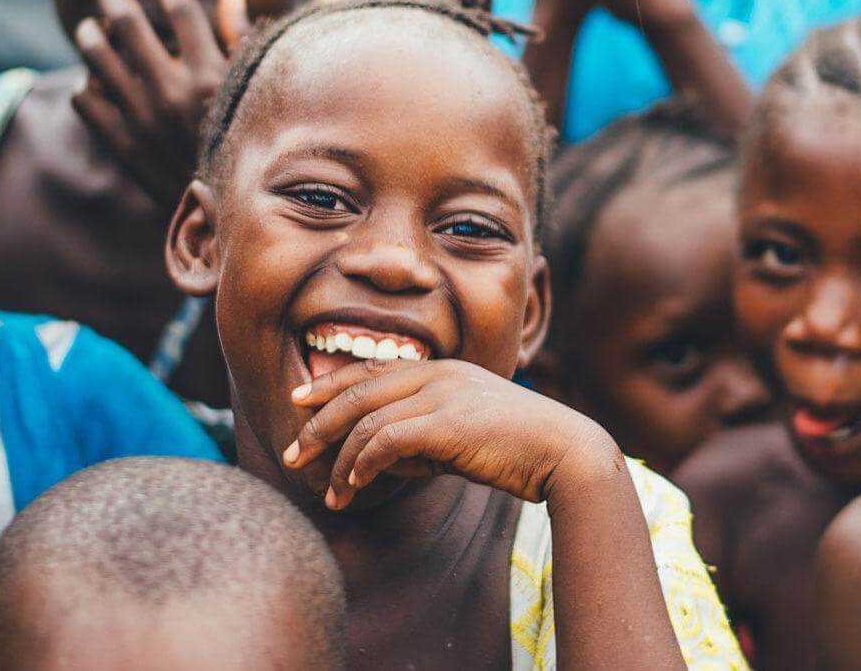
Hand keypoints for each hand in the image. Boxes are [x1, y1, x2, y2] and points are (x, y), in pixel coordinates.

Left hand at [72, 0, 251, 207]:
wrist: (228, 212)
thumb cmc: (247, 144)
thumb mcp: (252, 92)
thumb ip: (240, 39)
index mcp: (210, 74)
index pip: (179, 8)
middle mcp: (171, 92)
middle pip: (128, 22)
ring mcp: (141, 118)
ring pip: (96, 55)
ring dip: (91, 32)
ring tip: (93, 27)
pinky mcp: (121, 144)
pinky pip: (85, 99)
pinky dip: (86, 84)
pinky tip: (96, 80)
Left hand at [282, 358, 618, 509]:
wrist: (567, 453)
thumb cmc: (518, 450)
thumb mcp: (461, 438)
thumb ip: (421, 440)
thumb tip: (375, 459)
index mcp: (442, 369)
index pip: (371, 371)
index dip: (330, 385)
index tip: (299, 402)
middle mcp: (437, 374)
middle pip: (357, 391)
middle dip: (318, 423)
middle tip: (293, 453)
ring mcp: (442, 395)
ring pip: (366, 420)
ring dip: (339, 459)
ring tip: (327, 491)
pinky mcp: (447, 424)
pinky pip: (386, 441)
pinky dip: (363, 464)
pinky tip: (354, 485)